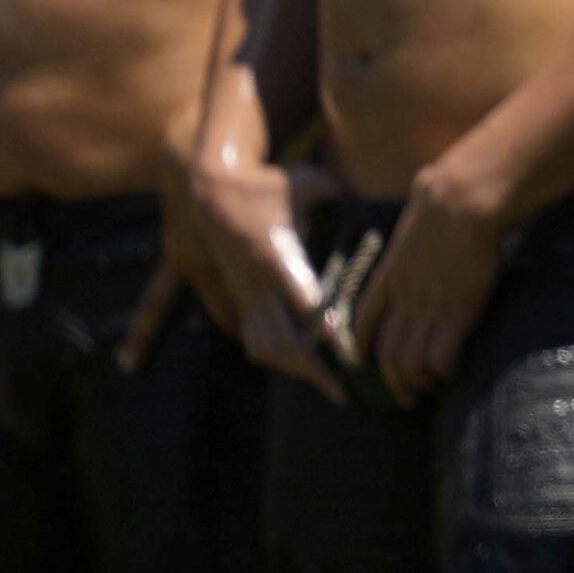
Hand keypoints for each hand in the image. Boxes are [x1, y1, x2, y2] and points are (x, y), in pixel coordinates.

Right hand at [181, 147, 347, 400]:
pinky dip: (276, 356)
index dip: (314, 317)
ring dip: (293, 368)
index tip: (334, 340)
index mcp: (275, 253)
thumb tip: (366, 186)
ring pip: (262, 345)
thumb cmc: (265, 184)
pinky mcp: (238, 299)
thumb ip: (336, 187)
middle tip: (340, 392)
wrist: (208, 191)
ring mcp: (245, 294)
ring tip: (327, 386)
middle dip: (308, 367)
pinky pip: (252, 338)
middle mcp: (257, 282)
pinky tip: (304, 368)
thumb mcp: (304, 180)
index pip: (296, 290)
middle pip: (278, 336)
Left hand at [348, 162, 510, 397]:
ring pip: (409, 359)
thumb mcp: (417, 217)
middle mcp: (404, 298)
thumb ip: (417, 231)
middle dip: (392, 379)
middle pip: (386, 350)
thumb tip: (426, 204)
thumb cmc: (444, 201)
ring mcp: (428, 306)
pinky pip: (441, 355)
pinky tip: (451, 374)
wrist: (459, 204)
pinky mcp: (456, 311)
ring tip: (428, 390)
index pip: (364, 320)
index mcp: (389, 276)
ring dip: (417, 381)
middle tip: (403, 396)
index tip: (363, 362)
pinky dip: (442, 370)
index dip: (361, 345)